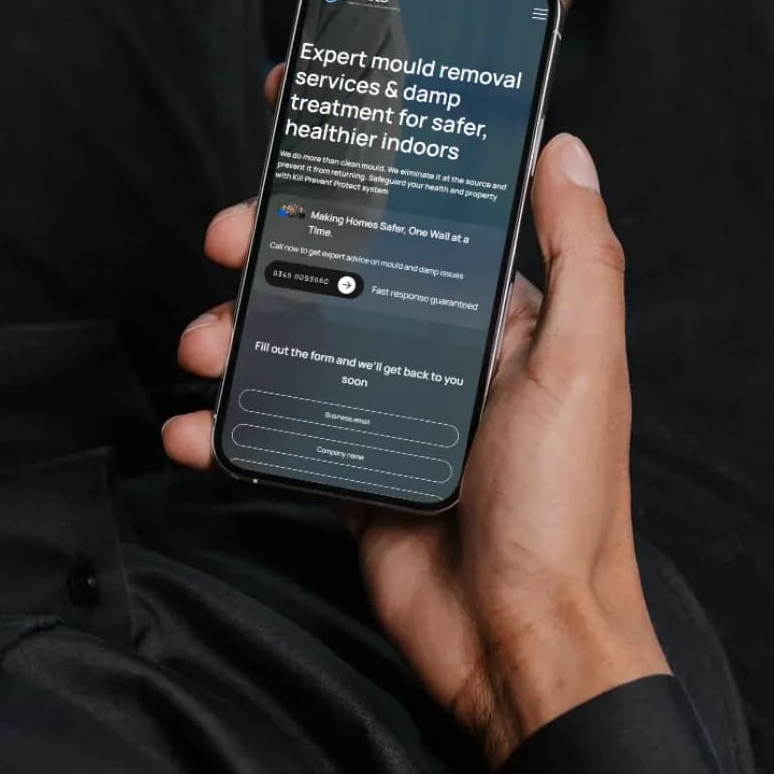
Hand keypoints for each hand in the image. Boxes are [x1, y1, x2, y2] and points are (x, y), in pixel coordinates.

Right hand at [166, 67, 666, 765]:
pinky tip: (192, 430)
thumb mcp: (581, 364)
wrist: (522, 645)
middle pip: (334, 272)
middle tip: (225, 238)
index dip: (359, 174)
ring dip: (232, 333)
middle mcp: (432, 351)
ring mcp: (382, 408)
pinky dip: (224, 428)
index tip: (298, 129)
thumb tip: (566, 149)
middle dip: (270, 247)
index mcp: (493, 316)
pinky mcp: (345, 467)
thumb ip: (579, 256)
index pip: (416, 220)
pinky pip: (273, 429)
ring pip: (290, 345)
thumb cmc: (565, 503)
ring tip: (200, 344)